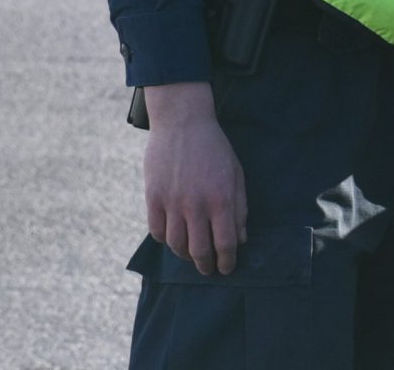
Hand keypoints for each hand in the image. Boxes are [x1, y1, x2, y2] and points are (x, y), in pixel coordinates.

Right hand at [142, 82, 247, 276]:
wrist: (183, 123)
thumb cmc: (215, 148)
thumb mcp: (236, 174)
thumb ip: (239, 208)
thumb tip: (240, 239)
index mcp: (221, 199)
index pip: (225, 243)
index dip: (227, 261)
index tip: (227, 268)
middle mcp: (196, 204)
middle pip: (199, 250)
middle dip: (206, 266)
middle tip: (209, 269)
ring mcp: (172, 202)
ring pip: (176, 245)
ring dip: (186, 256)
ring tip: (193, 256)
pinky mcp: (153, 198)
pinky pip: (157, 231)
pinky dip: (166, 240)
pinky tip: (174, 238)